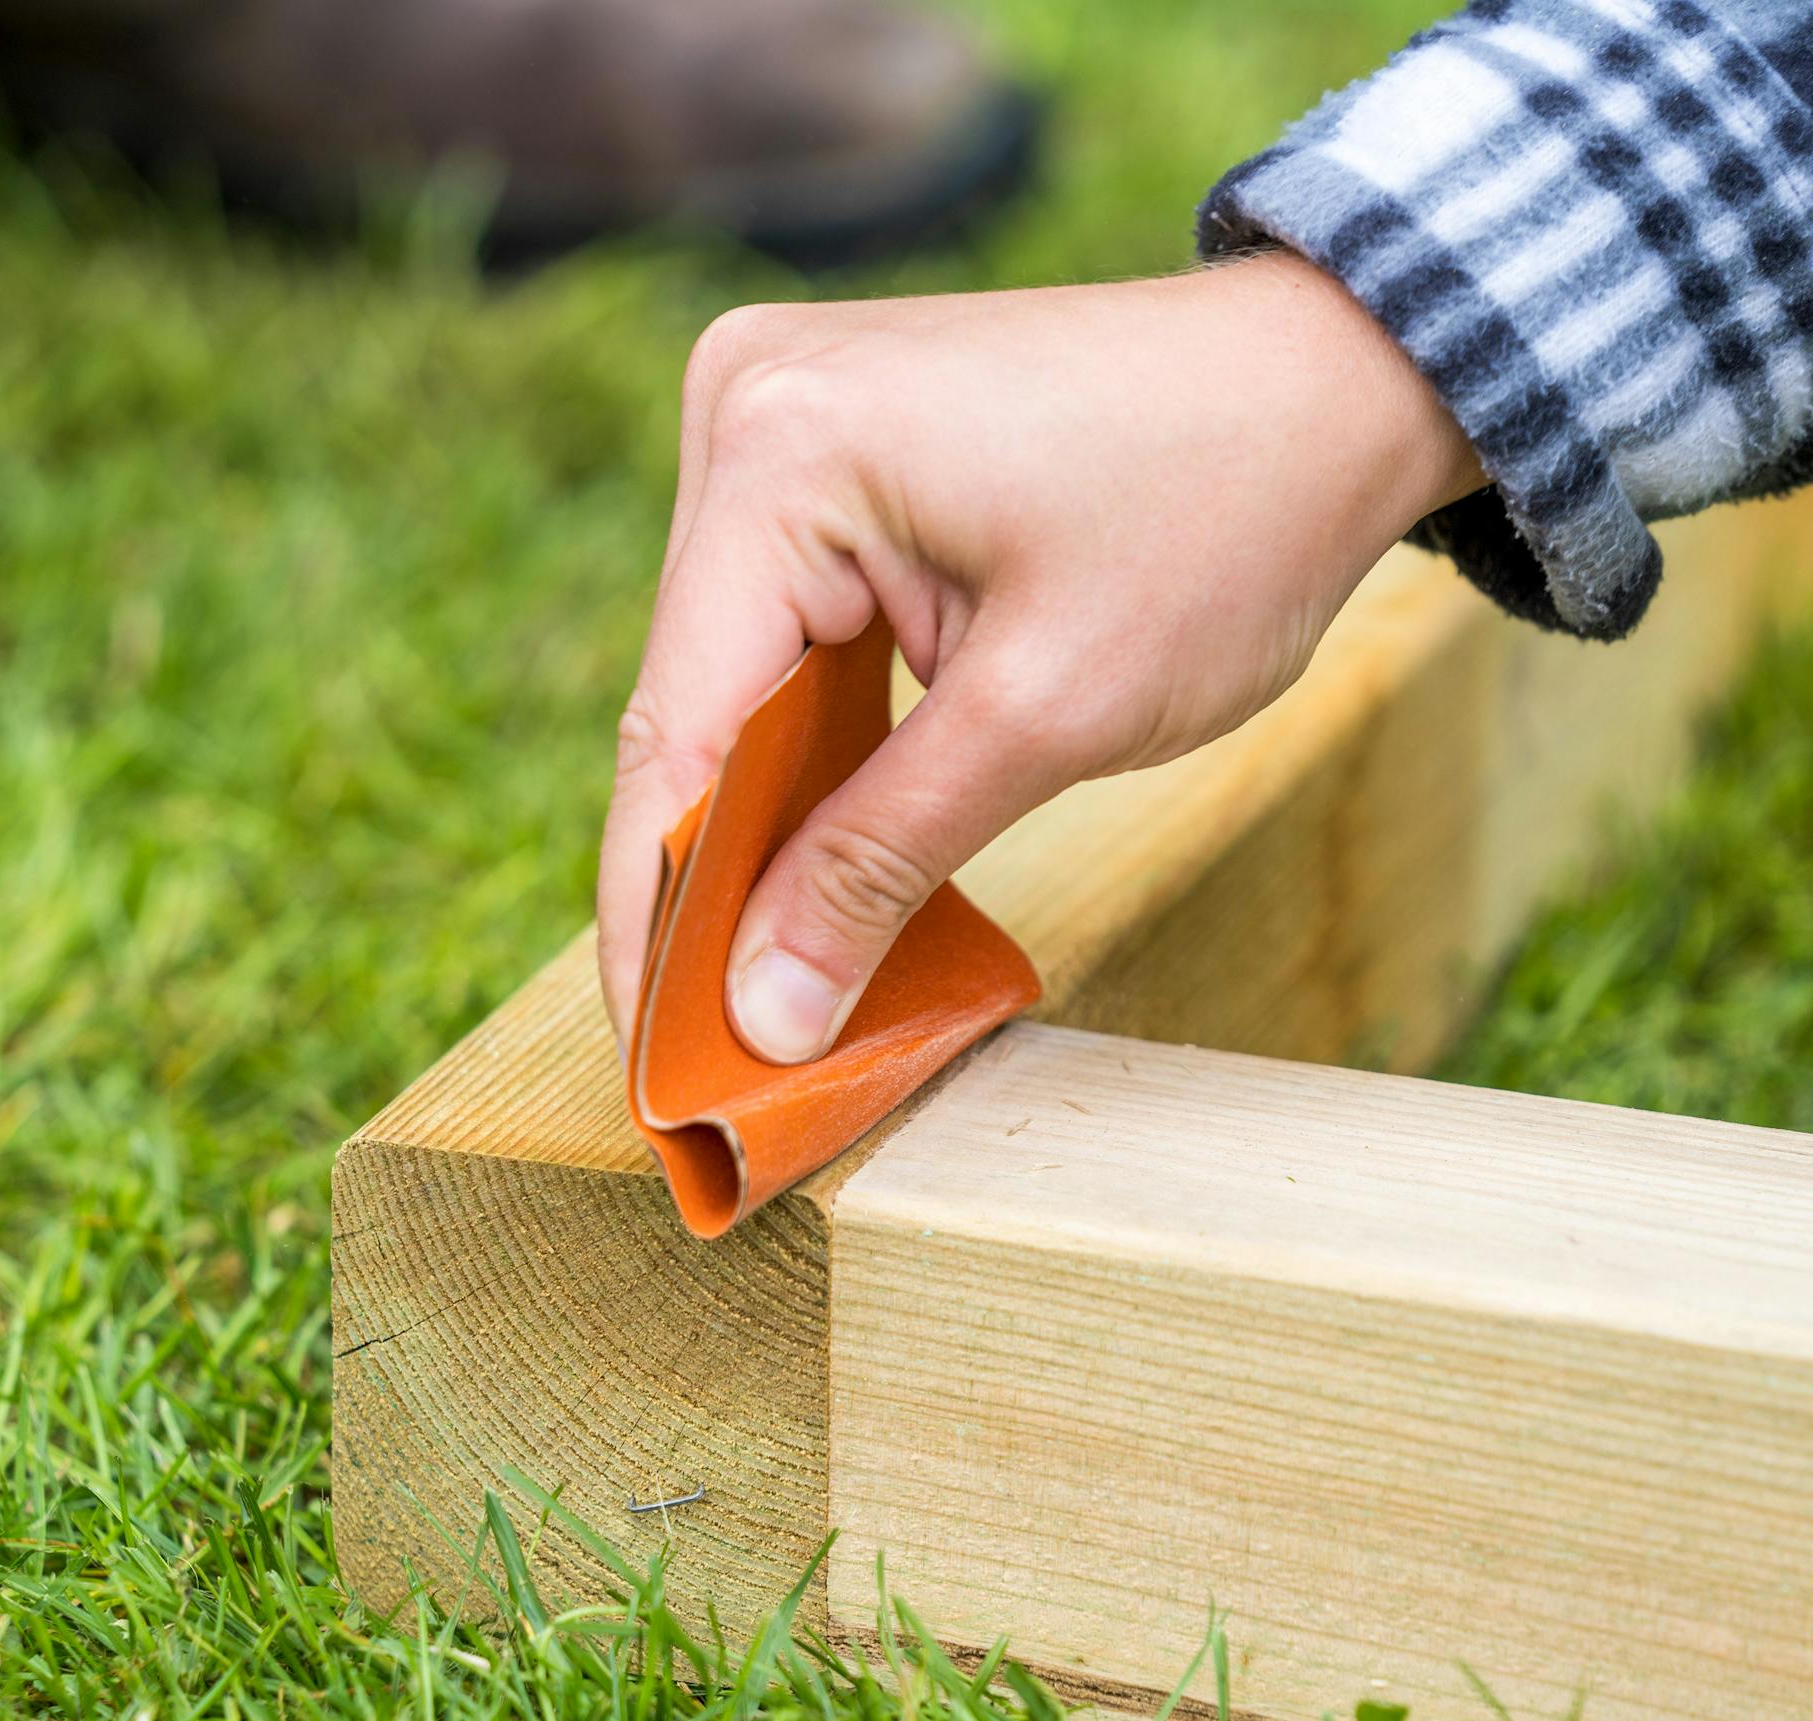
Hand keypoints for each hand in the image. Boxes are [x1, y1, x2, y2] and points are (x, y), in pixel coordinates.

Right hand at [598, 252, 1482, 1062]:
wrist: (1338, 383)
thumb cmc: (1225, 521)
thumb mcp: (1045, 716)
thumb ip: (877, 864)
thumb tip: (759, 1012)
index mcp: (782, 451)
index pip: (676, 729)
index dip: (657, 913)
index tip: (653, 1066)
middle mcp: (748, 411)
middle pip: (691, 705)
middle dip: (705, 880)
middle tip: (708, 1052)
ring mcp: (784, 419)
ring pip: (733, 680)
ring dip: (754, 822)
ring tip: (753, 980)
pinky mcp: (831, 451)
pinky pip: (784, 633)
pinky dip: (804, 748)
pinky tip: (810, 855)